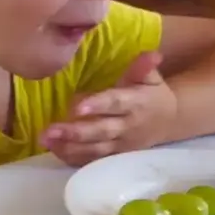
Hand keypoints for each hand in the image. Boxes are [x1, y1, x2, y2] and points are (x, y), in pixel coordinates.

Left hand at [40, 51, 177, 165]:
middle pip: (101, 131)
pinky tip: (53, 150)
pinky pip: (92, 160)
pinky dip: (73, 157)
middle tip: (50, 130)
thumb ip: (143, 67)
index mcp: (136, 103)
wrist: (169, 121)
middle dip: (76, 132)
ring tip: (45, 140)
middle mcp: (127, 126)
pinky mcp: (114, 156)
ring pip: (95, 150)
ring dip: (69, 147)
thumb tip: (150, 54)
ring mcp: (120, 145)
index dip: (98, 105)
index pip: (116, 103)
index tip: (77, 107)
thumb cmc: (152, 94)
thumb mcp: (151, 78)